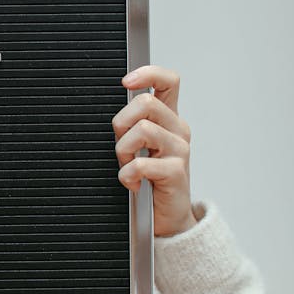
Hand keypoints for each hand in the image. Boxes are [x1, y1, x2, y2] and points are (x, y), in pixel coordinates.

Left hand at [112, 64, 196, 238]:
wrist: (164, 220)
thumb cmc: (147, 180)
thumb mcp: (138, 146)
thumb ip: (131, 124)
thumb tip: (113, 105)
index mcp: (168, 119)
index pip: (168, 81)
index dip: (148, 74)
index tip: (126, 82)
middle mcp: (178, 130)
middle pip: (146, 102)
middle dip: (122, 123)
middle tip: (122, 148)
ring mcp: (180, 150)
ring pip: (142, 130)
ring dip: (124, 152)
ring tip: (128, 169)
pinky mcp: (176, 172)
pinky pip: (141, 163)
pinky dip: (128, 175)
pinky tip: (133, 184)